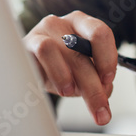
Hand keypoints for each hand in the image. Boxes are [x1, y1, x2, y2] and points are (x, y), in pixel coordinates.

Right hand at [23, 11, 117, 125]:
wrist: (30, 68)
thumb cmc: (60, 66)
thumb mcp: (82, 73)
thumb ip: (97, 80)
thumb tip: (104, 90)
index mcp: (83, 25)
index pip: (101, 33)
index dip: (107, 58)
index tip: (108, 81)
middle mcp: (64, 24)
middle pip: (83, 51)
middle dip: (94, 86)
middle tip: (100, 111)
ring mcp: (44, 31)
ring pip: (64, 50)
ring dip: (72, 76)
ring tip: (71, 93)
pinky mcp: (28, 42)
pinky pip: (43, 51)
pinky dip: (54, 73)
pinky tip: (58, 87)